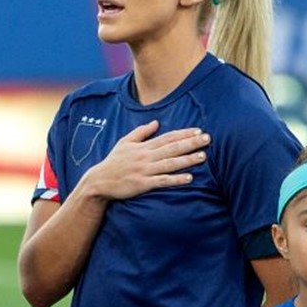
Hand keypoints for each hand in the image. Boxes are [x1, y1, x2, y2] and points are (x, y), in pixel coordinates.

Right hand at [79, 121, 209, 201]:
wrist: (99, 182)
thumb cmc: (113, 162)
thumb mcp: (124, 142)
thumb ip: (141, 132)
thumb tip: (156, 122)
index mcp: (143, 146)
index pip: (167, 137)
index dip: (184, 134)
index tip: (198, 130)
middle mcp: (146, 157)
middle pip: (172, 148)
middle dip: (191, 143)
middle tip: (207, 139)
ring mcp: (145, 170)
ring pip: (170, 163)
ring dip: (187, 159)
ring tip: (203, 156)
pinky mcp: (142, 184)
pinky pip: (162, 181)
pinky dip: (175, 179)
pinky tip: (189, 177)